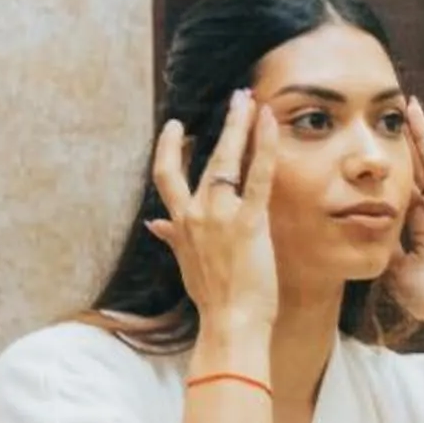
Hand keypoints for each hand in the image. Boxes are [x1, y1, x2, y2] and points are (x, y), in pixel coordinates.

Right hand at [148, 93, 280, 335]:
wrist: (229, 323)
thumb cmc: (213, 299)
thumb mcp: (186, 264)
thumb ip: (172, 238)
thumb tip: (153, 225)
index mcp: (179, 223)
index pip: (166, 177)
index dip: (169, 149)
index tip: (176, 127)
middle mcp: (194, 213)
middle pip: (205, 158)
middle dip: (224, 125)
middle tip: (237, 99)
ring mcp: (220, 215)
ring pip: (228, 159)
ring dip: (241, 126)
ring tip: (252, 102)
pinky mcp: (248, 221)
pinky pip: (257, 175)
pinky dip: (264, 146)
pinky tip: (270, 123)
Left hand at [387, 97, 423, 344]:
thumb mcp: (395, 269)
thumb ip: (384, 247)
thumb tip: (359, 233)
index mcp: (419, 223)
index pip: (402, 184)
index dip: (390, 162)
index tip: (376, 140)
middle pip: (418, 166)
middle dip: (407, 139)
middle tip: (394, 108)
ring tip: (414, 107)